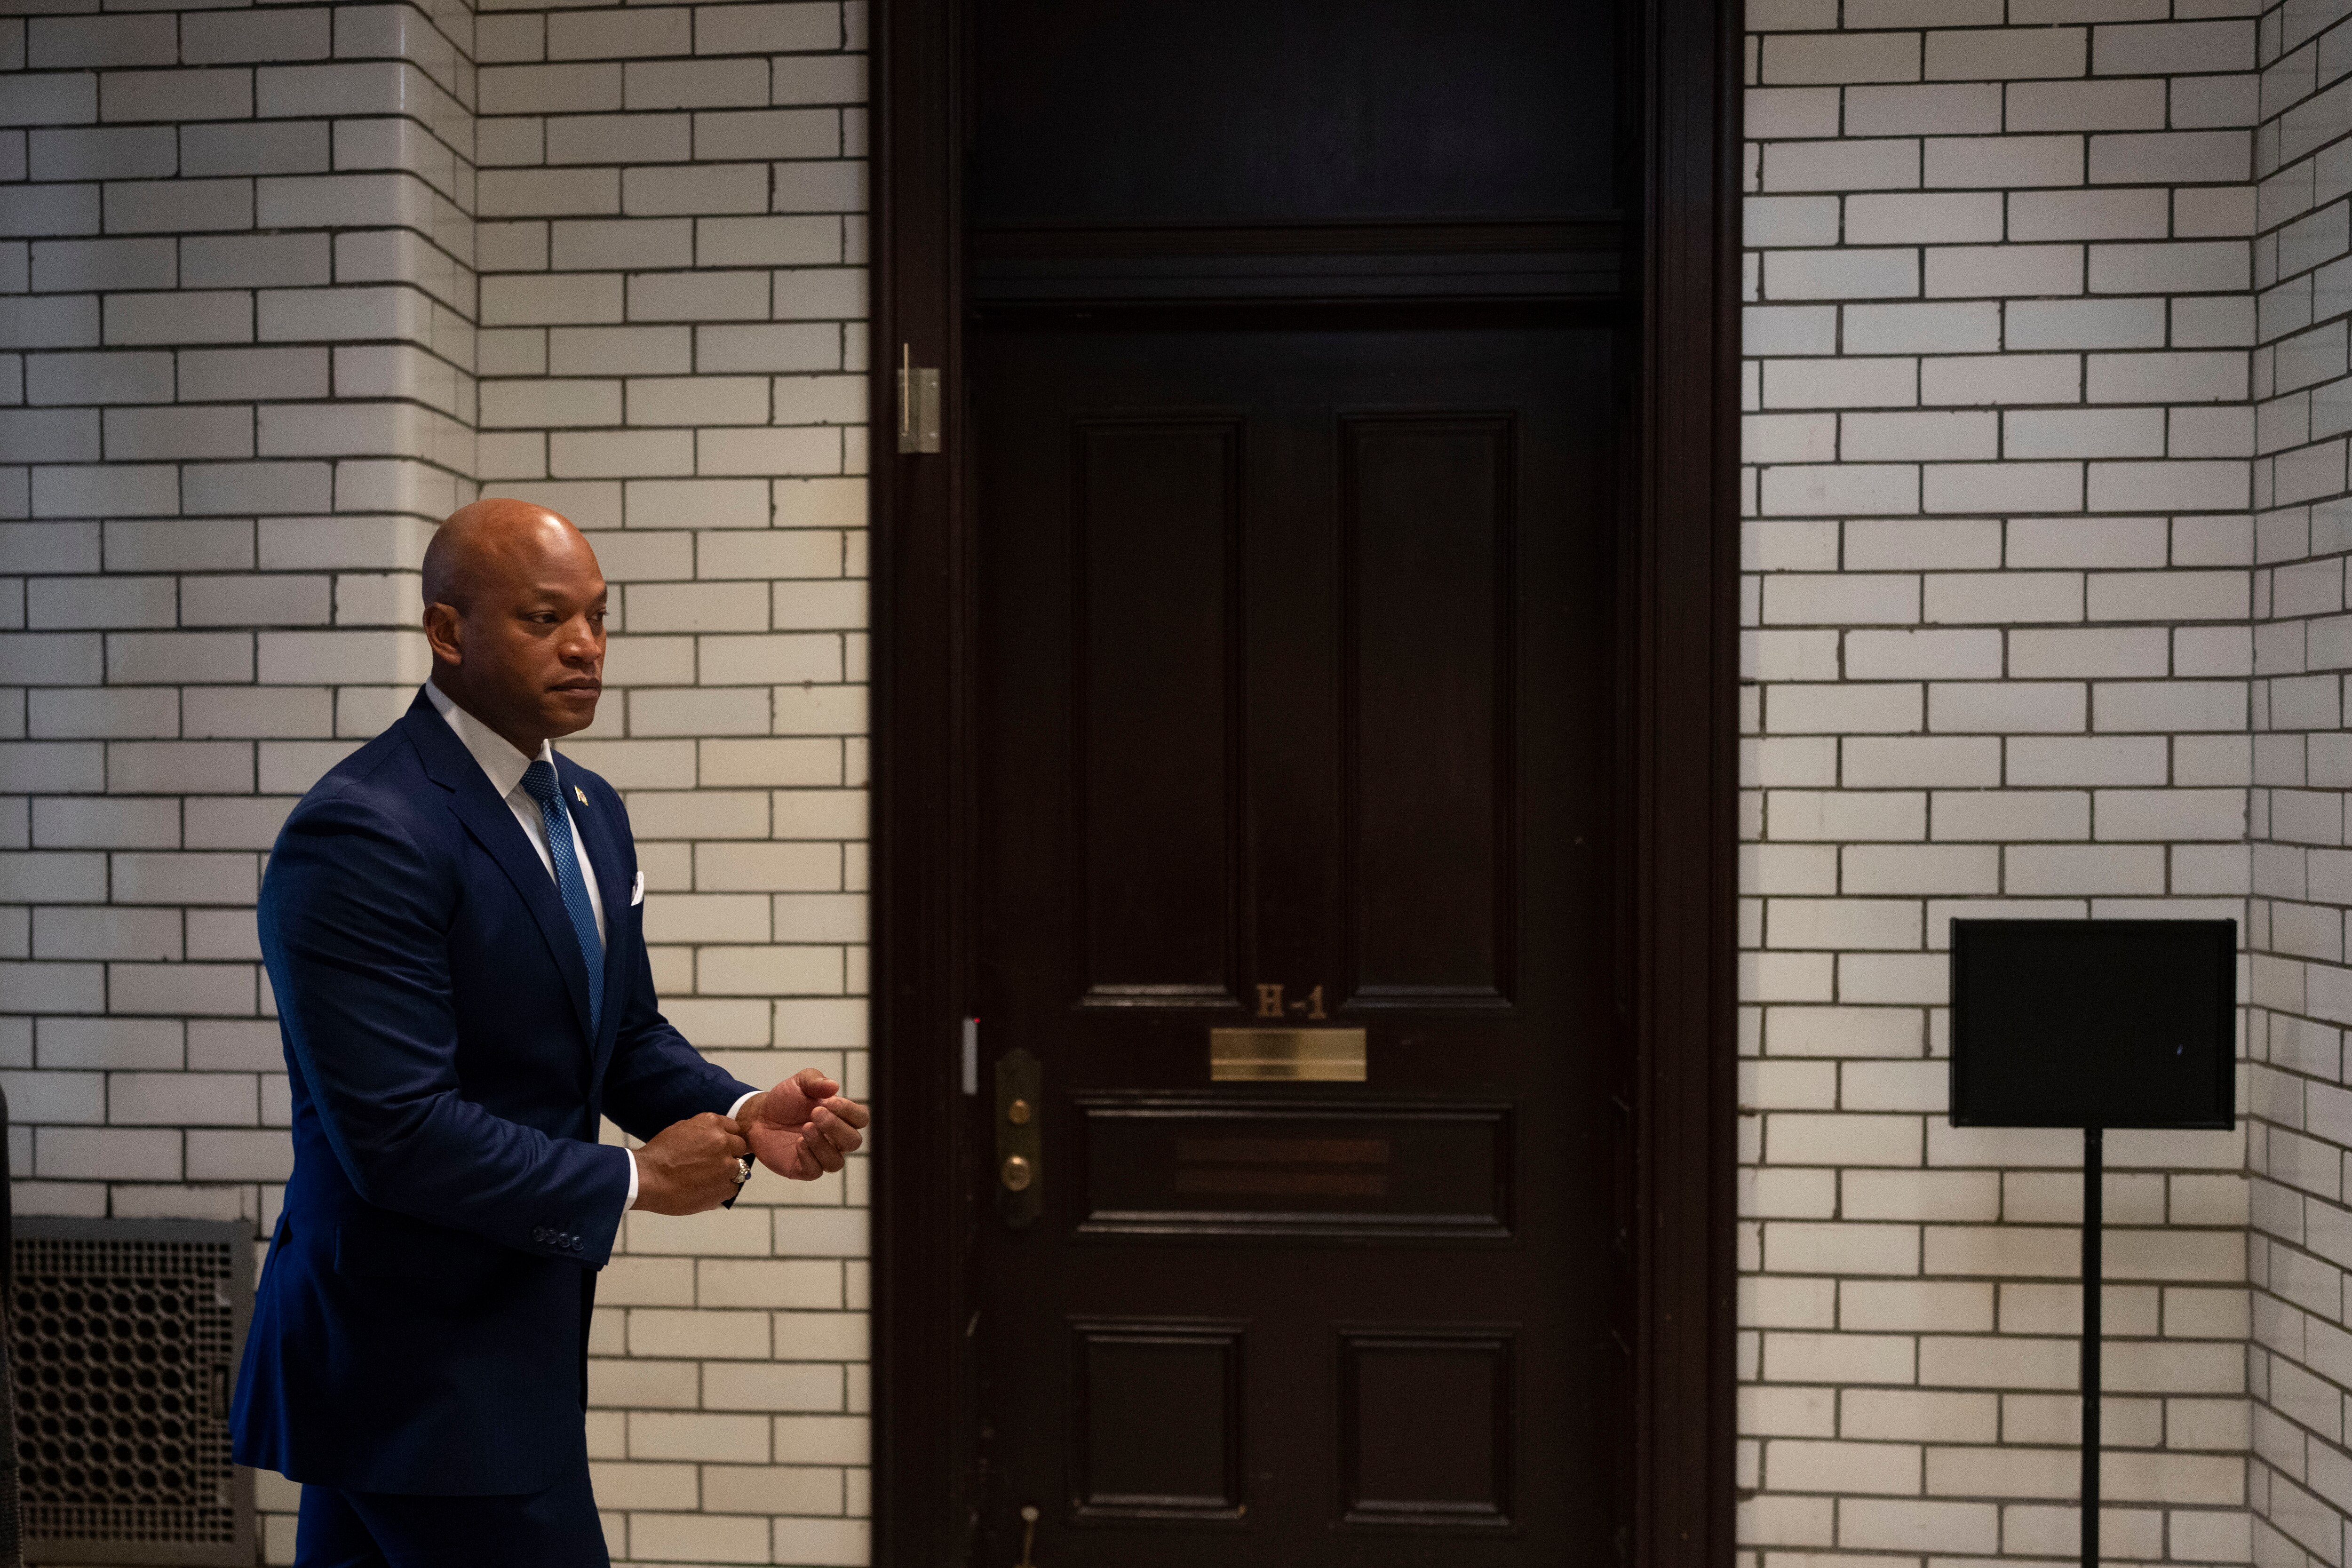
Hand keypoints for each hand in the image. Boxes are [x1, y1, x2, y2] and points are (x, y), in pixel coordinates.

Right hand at [629, 1111, 749, 1213]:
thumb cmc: (659, 1155)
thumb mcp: (682, 1130)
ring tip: (705, 1180)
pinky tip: (704, 1191)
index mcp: (712, 1123)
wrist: (647, 1178)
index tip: (722, 1148)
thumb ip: (704, 1131)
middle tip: (713, 1166)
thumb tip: (718, 1136)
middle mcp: (723, 1141)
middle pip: (740, 1148)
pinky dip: (721, 1191)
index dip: (729, 1140)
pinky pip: (732, 1188)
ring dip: (726, 1175)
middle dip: (730, 1156)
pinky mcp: (724, 1187)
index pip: (735, 1129)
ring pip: (739, 1170)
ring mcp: (726, 1165)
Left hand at [738, 1068, 869, 1180]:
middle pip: (853, 1142)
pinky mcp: (803, 1169)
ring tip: (805, 1128)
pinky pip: (815, 1171)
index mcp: (840, 1117)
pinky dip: (809, 1157)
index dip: (850, 1112)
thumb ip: (816, 1080)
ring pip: (836, 1162)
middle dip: (836, 1127)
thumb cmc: (785, 1101)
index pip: (861, 1119)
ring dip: (822, 1144)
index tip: (831, 1102)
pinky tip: (798, 1143)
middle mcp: (835, 1139)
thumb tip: (834, 1086)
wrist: (758, 1117)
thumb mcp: (799, 1082)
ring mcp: (820, 1156)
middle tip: (815, 1113)